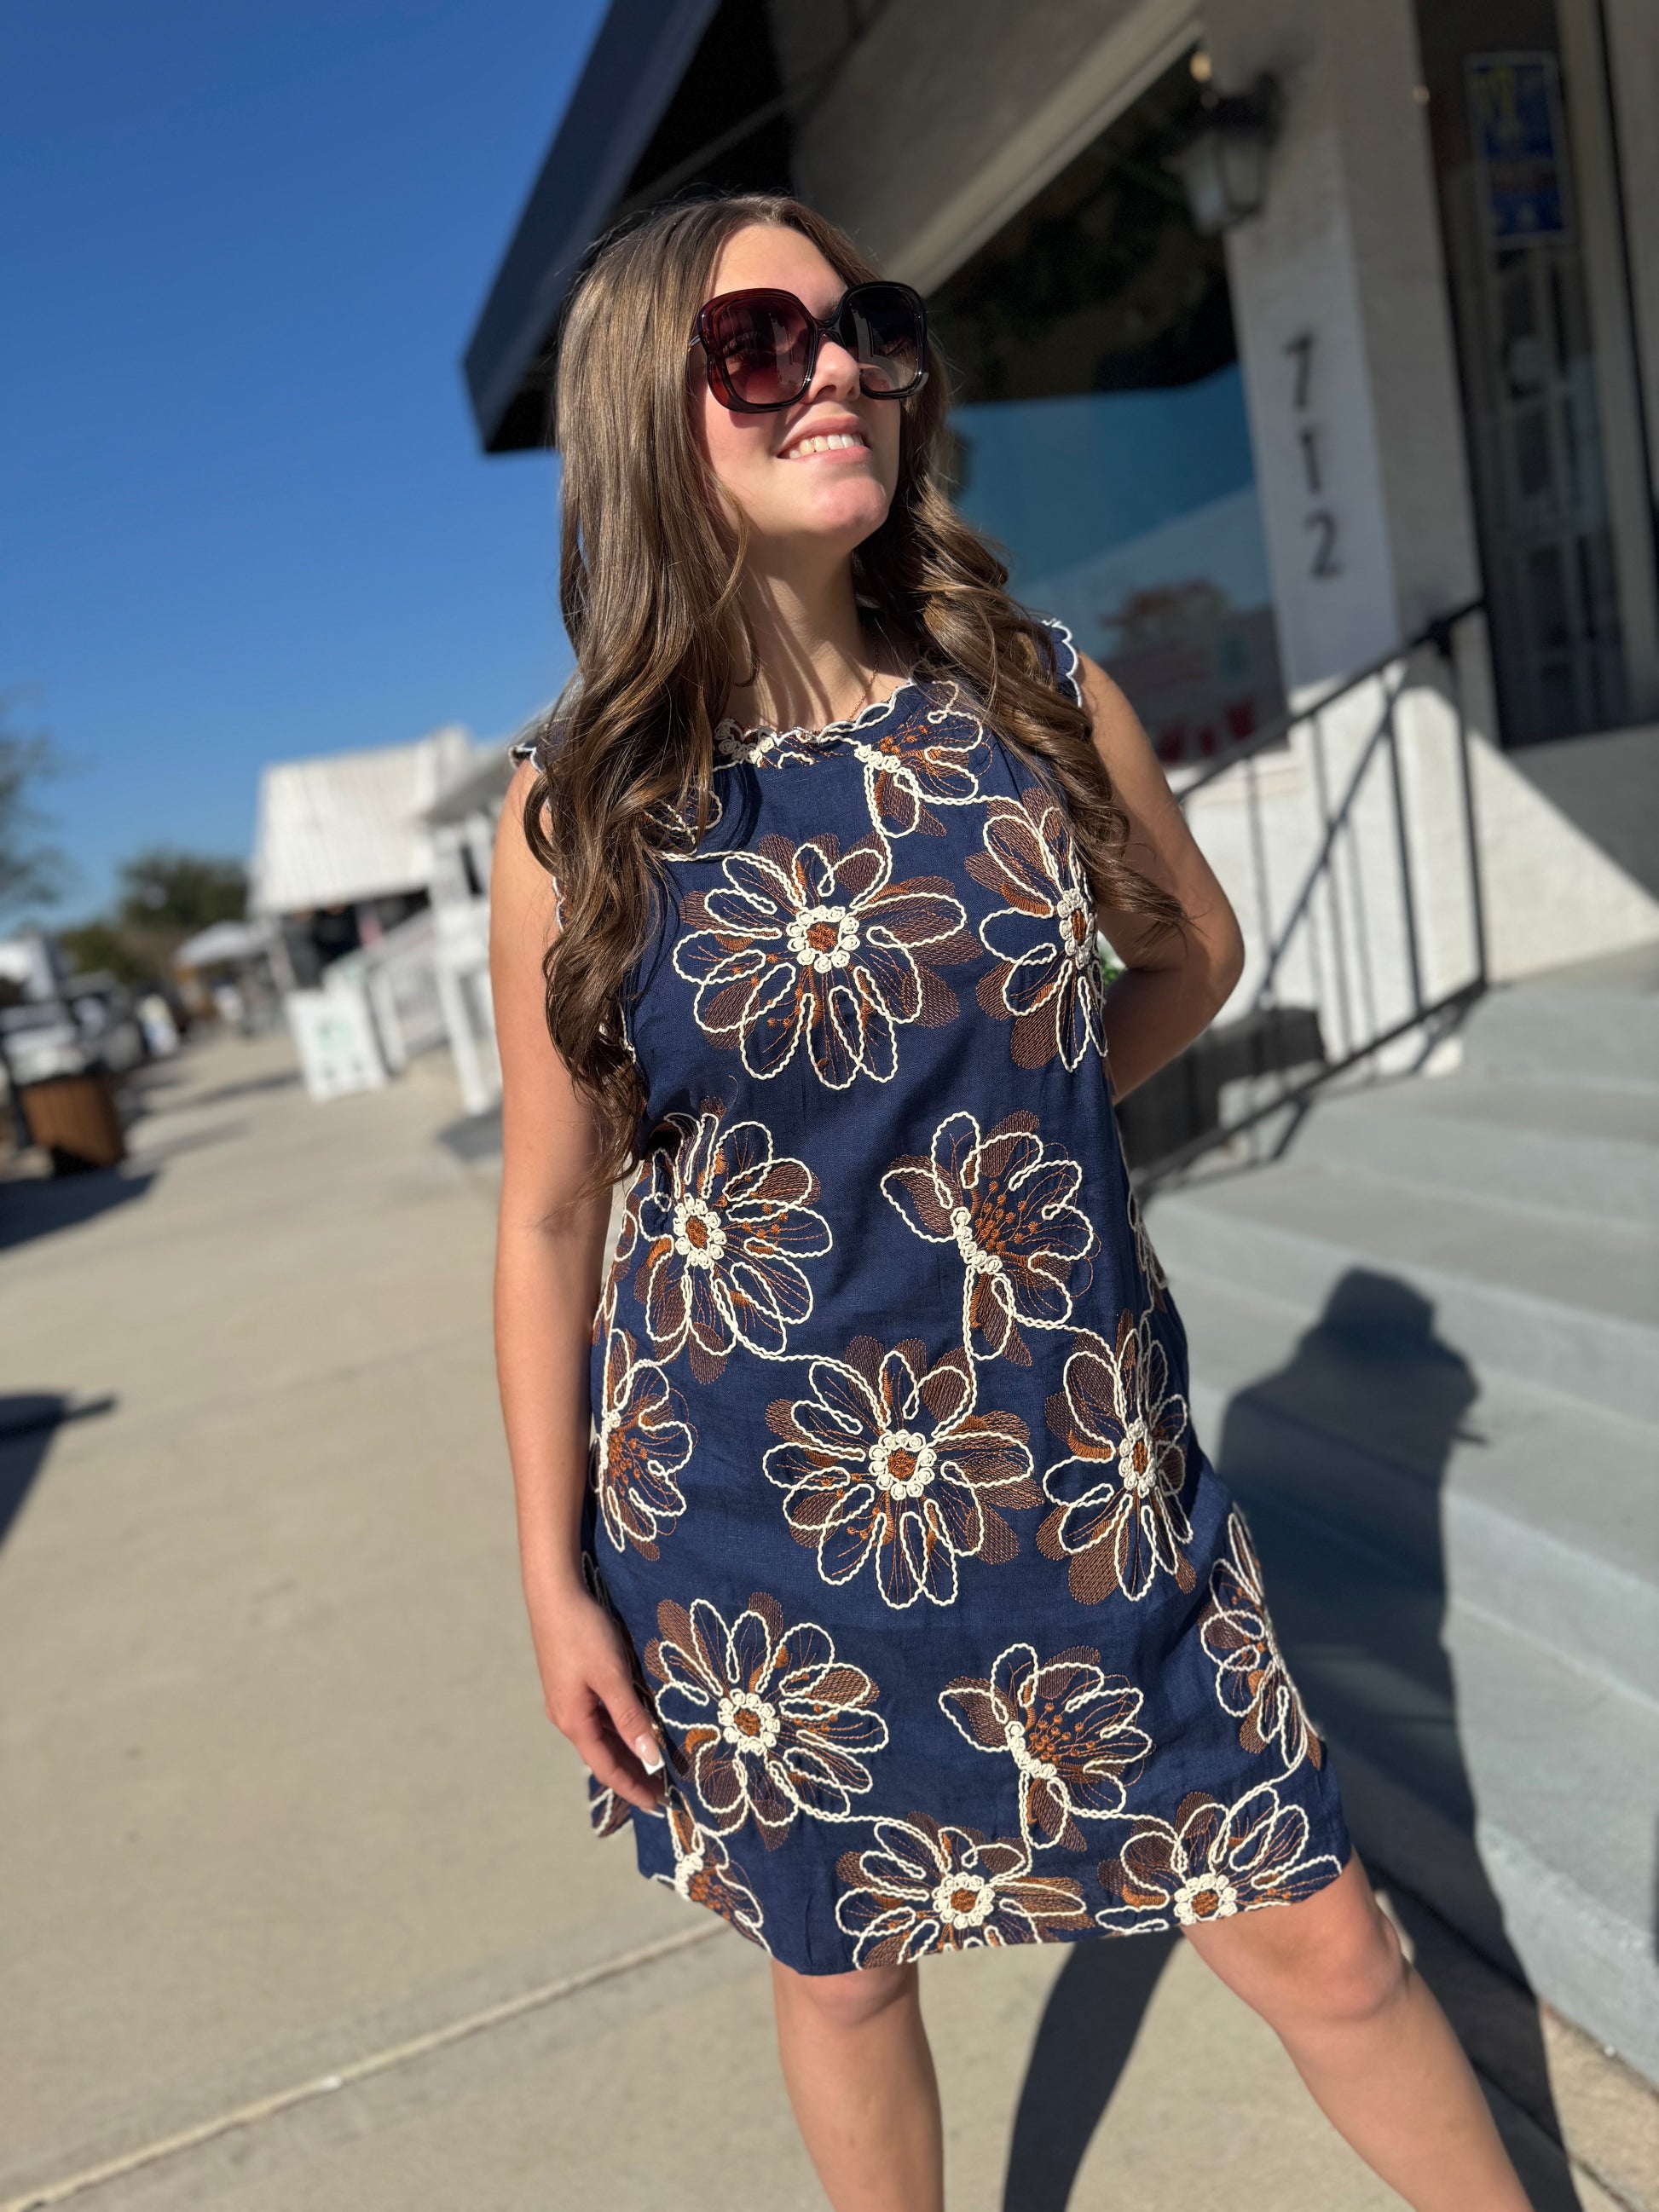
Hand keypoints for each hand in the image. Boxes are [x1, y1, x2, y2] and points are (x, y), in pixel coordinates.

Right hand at [526, 1579, 665, 1815]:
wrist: (554, 1592)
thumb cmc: (583, 1633)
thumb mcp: (612, 1676)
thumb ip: (631, 1719)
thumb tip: (651, 1759)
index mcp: (574, 1721)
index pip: (607, 1767)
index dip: (633, 1787)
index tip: (658, 1805)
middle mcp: (567, 1716)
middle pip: (603, 1756)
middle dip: (632, 1773)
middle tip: (663, 1790)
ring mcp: (567, 1699)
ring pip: (601, 1736)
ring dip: (626, 1751)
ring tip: (655, 1764)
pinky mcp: (570, 1683)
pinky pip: (598, 1717)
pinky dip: (618, 1728)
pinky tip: (636, 1726)